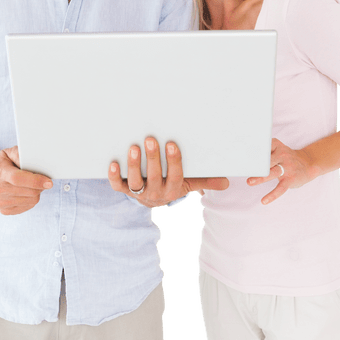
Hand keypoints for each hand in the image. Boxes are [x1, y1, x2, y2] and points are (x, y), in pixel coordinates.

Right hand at [0, 146, 52, 214]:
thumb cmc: (3, 164)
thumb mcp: (9, 153)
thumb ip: (20, 154)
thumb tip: (33, 160)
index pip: (18, 179)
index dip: (35, 181)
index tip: (49, 182)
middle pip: (29, 192)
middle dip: (40, 186)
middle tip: (40, 179)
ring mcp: (0, 202)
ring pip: (32, 200)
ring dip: (36, 192)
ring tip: (30, 185)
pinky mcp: (5, 210)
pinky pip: (28, 207)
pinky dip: (31, 199)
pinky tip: (25, 192)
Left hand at [108, 137, 228, 206]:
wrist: (154, 201)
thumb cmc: (174, 184)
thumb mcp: (191, 183)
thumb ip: (207, 181)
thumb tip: (227, 182)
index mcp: (173, 189)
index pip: (175, 175)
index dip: (173, 161)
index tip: (172, 144)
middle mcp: (156, 192)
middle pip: (154, 177)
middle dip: (153, 158)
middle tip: (151, 139)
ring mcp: (139, 192)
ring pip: (135, 181)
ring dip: (133, 165)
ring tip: (134, 148)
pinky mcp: (125, 190)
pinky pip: (118, 186)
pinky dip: (113, 177)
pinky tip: (112, 164)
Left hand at [247, 138, 314, 203]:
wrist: (308, 164)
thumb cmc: (286, 158)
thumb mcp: (277, 149)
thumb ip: (263, 152)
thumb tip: (243, 158)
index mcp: (276, 145)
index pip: (263, 146)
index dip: (253, 150)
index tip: (241, 154)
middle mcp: (282, 154)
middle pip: (266, 160)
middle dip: (255, 165)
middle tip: (243, 168)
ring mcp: (287, 167)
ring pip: (271, 172)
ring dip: (260, 177)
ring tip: (249, 182)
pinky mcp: (290, 179)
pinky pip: (280, 188)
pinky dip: (272, 195)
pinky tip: (264, 201)